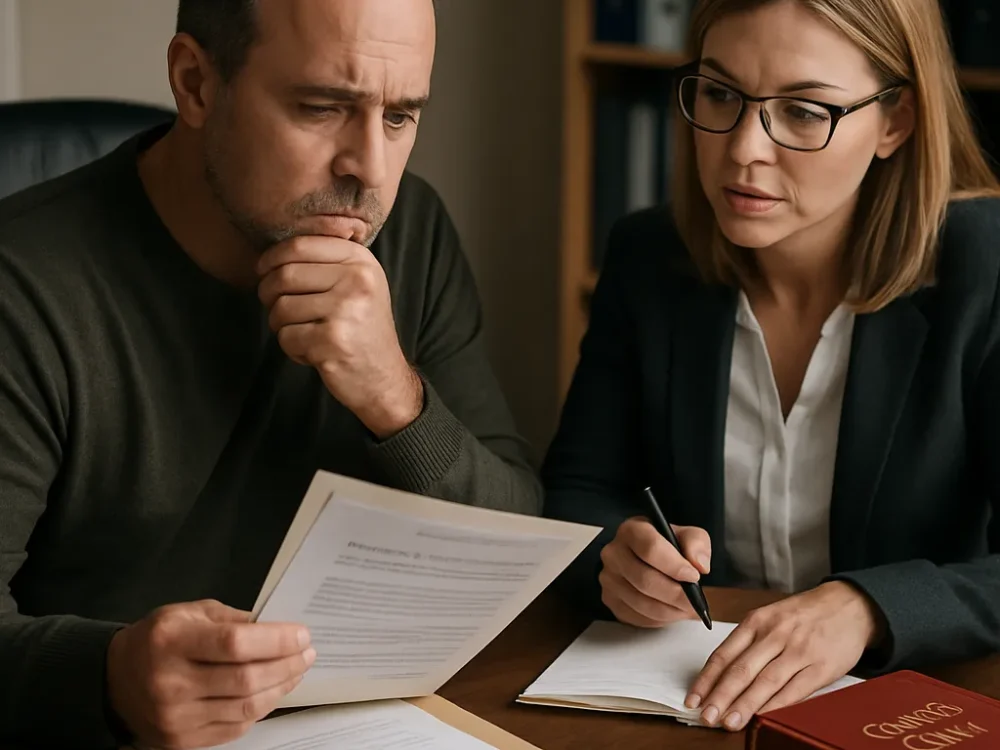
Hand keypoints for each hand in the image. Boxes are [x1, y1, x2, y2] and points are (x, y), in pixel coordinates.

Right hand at [106, 599, 314, 748]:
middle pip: (245, 679)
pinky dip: (261, 709)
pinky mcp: (181, 741)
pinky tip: (273, 692)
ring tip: (297, 671)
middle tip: (307, 653)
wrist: (113, 682)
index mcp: (172, 641)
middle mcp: (171, 682)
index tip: (302, 634)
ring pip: (245, 708)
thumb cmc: (157, 639)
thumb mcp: (188, 613)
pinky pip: (235, 727)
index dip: (276, 640)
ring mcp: (176, 717)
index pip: (234, 643)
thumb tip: (276, 628)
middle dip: (287, 665)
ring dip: (280, 688)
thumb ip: (232, 619)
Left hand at [257, 236, 422, 438]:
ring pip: (281, 308)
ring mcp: (345, 311)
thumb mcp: (359, 285)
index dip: (271, 258)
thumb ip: (327, 262)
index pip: (299, 245)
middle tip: (277, 309)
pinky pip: (286, 337)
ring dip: (280, 325)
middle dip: (269, 294)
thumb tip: (271, 253)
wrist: (384, 378)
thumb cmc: (362, 329)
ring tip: (303, 333)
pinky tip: (312, 352)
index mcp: (361, 261)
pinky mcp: (332, 341)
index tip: (263, 271)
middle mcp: (357, 281)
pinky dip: (292, 348)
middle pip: (285, 275)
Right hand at [598, 516, 711, 626]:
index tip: (693, 576)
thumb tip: (699, 564)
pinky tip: (670, 610)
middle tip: (695, 601)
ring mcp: (609, 577)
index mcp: (632, 530)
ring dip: (669, 610)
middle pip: (645, 579)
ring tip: (686, 608)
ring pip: (641, 602)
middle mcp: (614, 552)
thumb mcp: (688, 536)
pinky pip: (636, 617)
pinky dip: (659, 619)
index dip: (674, 566)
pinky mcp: (610, 599)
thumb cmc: (668, 548)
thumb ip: (697, 544)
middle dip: (675, 594)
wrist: (651, 561)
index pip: (650, 548)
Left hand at [686, 581, 884, 730]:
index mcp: (757, 621)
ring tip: (729, 722)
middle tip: (706, 716)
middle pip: (741, 670)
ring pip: (765, 682)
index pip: (724, 654)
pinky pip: (794, 691)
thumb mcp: (770, 616)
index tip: (693, 698)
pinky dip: (776, 706)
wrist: (849, 605)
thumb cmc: (804, 614)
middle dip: (720, 696)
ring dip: (744, 706)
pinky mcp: (821, 667)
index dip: (706, 679)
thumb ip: (748, 642)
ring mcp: (798, 651)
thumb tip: (720, 674)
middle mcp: (775, 635)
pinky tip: (762, 717)